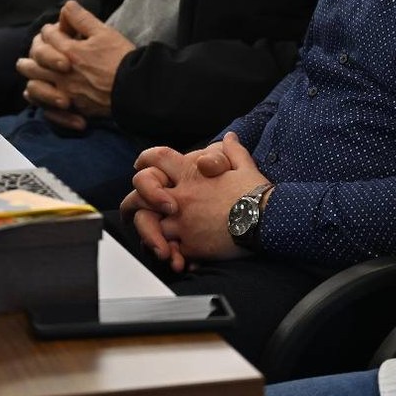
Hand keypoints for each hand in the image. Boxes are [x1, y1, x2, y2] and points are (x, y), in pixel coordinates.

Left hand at [15, 1, 135, 124]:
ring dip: (32, 75)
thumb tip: (68, 5)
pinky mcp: (73, 107)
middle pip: (33, 61)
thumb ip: (82, 18)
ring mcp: (65, 92)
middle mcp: (62, 73)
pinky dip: (41, 98)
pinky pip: (46, 106)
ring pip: (34, 84)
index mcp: (69, 51)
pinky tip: (42, 92)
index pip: (47, 36)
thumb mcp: (104, 32)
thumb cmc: (121, 59)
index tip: (54, 29)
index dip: (49, 30)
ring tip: (33, 69)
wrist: (135, 89)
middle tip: (37, 48)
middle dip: (34, 51)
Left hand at [121, 133, 264, 267]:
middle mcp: (181, 198)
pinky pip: (171, 251)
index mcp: (191, 174)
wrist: (265, 220)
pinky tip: (176, 258)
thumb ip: (232, 152)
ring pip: (151, 229)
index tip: (140, 166)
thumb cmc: (255, 192)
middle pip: (140, 198)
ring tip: (153, 241)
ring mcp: (183, 223)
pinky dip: (171, 255)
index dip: (145, 160)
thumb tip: (229, 137)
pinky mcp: (190, 245)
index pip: (157, 159)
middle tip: (129, 211)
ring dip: (150, 234)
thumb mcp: (244, 166)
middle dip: (131, 205)